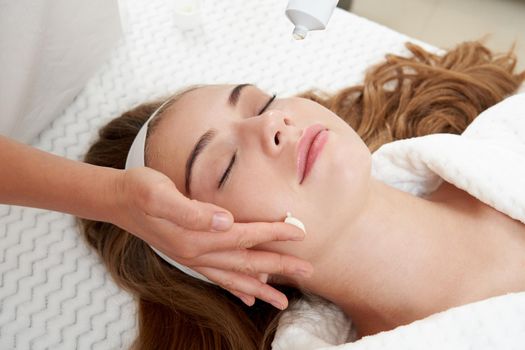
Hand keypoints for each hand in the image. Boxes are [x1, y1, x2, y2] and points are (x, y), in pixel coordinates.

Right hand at [111, 167, 312, 309]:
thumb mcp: (160, 193)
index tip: (301, 234)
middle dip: (279, 267)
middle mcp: (196, 253)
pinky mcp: (188, 256)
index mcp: (195, 236)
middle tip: (309, 272)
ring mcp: (192, 258)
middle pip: (246, 261)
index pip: (244, 235)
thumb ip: (192, 210)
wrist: (116, 200)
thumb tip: (225, 220)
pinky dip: (235, 287)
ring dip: (260, 287)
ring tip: (283, 302)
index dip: (273, 233)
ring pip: (234, 276)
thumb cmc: (140, 190)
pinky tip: (247, 296)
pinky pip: (217, 277)